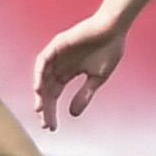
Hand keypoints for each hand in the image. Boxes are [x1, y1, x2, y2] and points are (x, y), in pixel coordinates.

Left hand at [34, 9, 126, 127]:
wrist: (115, 29)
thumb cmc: (109, 50)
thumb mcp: (97, 79)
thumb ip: (84, 95)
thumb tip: (72, 114)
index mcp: (69, 72)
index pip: (55, 94)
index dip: (52, 110)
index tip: (51, 127)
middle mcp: (60, 64)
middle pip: (47, 89)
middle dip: (45, 107)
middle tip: (45, 124)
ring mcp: (57, 54)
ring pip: (43, 77)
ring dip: (40, 94)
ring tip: (40, 110)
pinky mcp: (57, 45)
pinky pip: (43, 61)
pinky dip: (40, 74)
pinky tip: (40, 89)